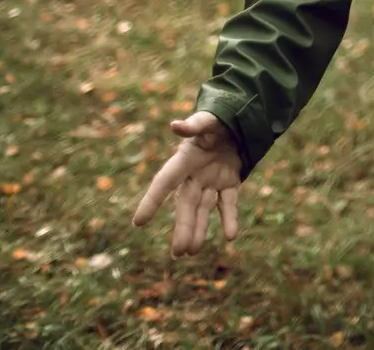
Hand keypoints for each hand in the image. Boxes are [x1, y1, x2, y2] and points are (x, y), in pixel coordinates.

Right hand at [132, 111, 243, 255]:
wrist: (235, 122)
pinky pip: (228, 203)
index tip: (138, 222)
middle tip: (178, 252)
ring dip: (198, 229)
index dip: (152, 201)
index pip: (164, 182)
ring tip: (191, 252)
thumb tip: (175, 125)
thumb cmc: (215, 121)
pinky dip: (230, 218)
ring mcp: (211, 181)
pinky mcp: (229, 182)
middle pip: (185, 205)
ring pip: (203, 209)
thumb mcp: (207, 120)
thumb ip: (193, 125)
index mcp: (184, 160)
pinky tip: (231, 235)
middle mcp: (194, 175)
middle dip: (182, 227)